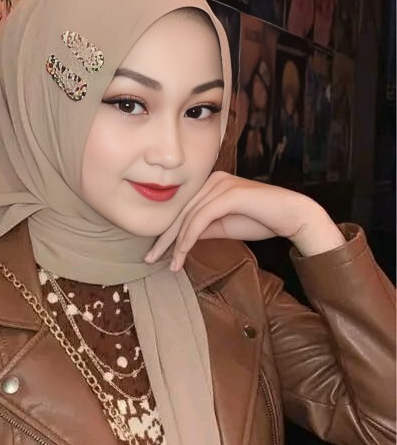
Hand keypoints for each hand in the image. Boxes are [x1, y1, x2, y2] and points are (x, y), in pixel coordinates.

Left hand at [145, 171, 345, 268]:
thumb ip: (204, 228)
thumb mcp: (225, 226)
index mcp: (212, 184)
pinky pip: (201, 219)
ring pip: (188, 217)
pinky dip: (189, 238)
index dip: (168, 232)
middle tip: (151, 259)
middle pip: (181, 212)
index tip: (157, 253)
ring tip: (171, 264)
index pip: (183, 209)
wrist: (294, 215)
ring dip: (176, 243)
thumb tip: (182, 240)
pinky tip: (183, 253)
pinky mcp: (228, 194)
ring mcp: (220, 185)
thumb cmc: (263, 220)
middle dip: (165, 238)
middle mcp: (213, 180)